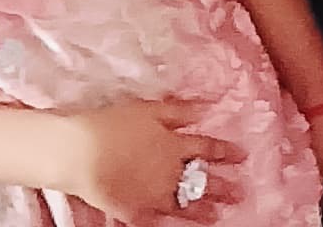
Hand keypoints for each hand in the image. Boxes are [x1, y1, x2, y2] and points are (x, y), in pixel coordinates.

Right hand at [57, 101, 243, 224]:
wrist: (80, 152)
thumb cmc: (111, 125)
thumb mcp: (148, 109)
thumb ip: (179, 110)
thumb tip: (207, 107)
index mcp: (174, 145)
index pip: (207, 148)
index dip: (226, 151)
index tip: (242, 155)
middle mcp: (170, 173)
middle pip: (202, 181)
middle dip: (223, 188)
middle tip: (240, 193)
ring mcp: (154, 195)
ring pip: (185, 205)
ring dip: (202, 210)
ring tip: (216, 216)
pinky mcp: (136, 212)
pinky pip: (156, 222)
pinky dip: (167, 225)